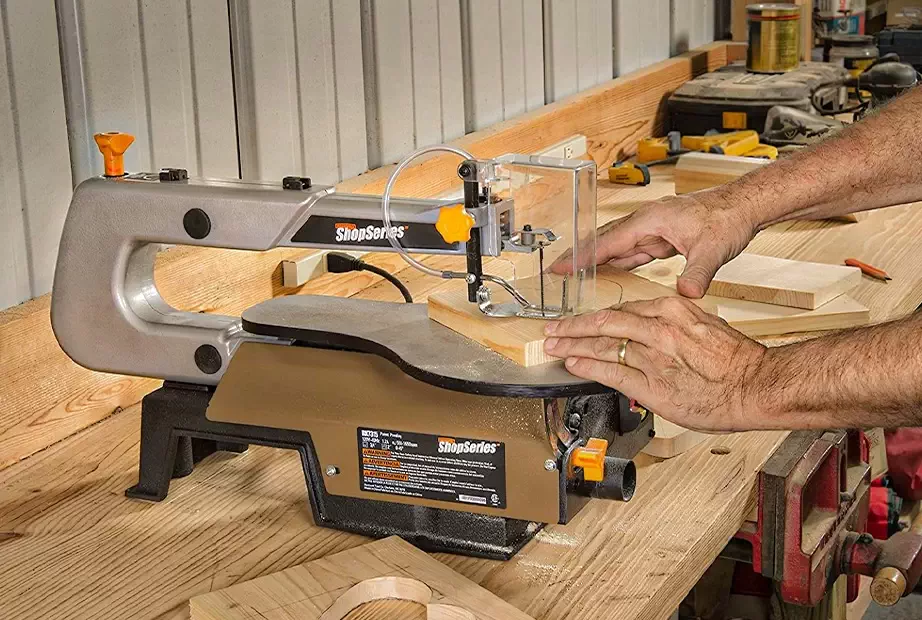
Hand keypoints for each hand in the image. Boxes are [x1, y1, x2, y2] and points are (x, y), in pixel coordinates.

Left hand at [543, 296, 767, 431]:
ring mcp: (652, 356)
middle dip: (572, 326)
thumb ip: (676, 323)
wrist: (756, 385)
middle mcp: (657, 328)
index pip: (622, 310)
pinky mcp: (651, 384)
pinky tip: (573, 364)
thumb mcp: (704, 325)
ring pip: (601, 345)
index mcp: (671, 309)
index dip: (595, 317)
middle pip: (603, 322)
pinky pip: (610, 372)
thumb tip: (656, 326)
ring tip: (553, 346)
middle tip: (552, 329)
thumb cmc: (736, 360)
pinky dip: (587, 366)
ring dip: (571, 345)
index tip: (581, 321)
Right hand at [557, 193, 757, 297]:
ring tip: (572, 275)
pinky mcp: (659, 236)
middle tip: (555, 272)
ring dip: (593, 259)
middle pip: (603, 240)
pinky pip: (630, 250)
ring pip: (614, 245)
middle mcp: (646, 221)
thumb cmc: (727, 219)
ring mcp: (651, 228)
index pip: (607, 241)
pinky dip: (614, 261)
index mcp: (650, 220)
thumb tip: (686, 294)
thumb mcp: (712, 250)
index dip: (582, 257)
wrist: (742, 207)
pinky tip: (607, 272)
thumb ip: (697, 274)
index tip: (561, 268)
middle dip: (578, 256)